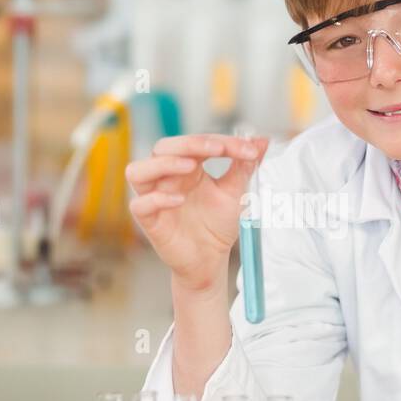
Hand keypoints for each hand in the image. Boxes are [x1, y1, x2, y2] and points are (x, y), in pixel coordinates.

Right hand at [126, 133, 269, 291]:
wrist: (210, 259)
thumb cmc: (217, 225)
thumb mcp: (235, 193)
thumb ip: (244, 166)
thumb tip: (262, 140)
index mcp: (188, 167)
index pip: (197, 143)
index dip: (222, 141)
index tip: (249, 149)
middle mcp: (167, 178)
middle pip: (164, 148)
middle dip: (189, 143)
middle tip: (217, 149)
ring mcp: (154, 198)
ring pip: (138, 171)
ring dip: (164, 164)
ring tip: (190, 167)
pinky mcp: (149, 221)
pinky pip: (140, 205)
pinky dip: (157, 199)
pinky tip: (178, 200)